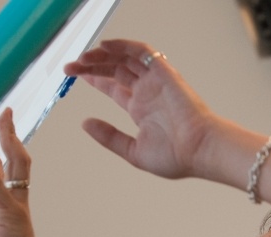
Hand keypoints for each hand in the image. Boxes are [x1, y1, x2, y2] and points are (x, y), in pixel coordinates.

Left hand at [0, 108, 49, 236]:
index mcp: (2, 216)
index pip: (1, 179)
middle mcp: (11, 208)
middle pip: (15, 164)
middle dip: (9, 138)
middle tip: (4, 115)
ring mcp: (14, 211)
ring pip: (16, 166)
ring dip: (8, 140)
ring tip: (3, 118)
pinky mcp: (12, 218)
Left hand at [65, 39, 216, 179]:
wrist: (200, 149)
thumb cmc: (177, 156)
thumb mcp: (133, 151)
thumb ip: (109, 137)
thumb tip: (85, 124)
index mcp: (142, 109)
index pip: (115, 87)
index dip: (96, 79)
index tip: (77, 74)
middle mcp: (148, 92)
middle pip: (116, 70)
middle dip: (92, 66)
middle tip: (71, 67)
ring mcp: (155, 81)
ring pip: (125, 58)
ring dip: (103, 55)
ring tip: (82, 58)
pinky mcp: (164, 73)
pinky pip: (141, 52)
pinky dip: (123, 46)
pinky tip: (104, 47)